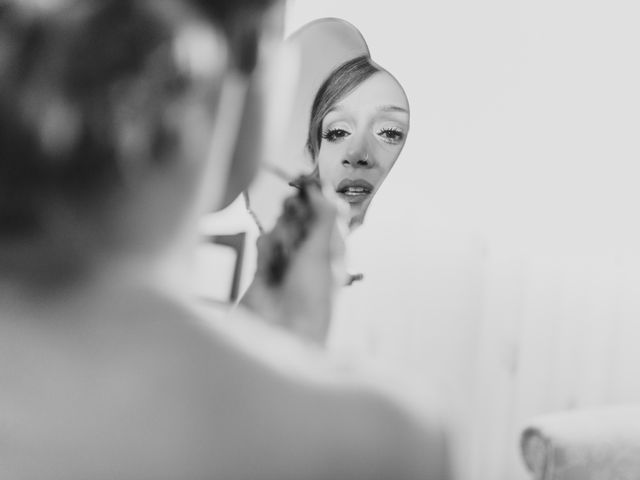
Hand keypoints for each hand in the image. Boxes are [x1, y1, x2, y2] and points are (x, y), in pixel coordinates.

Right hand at [240, 181, 347, 343]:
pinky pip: (264, 245)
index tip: (305, 178)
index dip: (318, 195)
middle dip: (296, 212)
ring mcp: (286, 262)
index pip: (327, 214)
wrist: (281, 332)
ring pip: (281, 229)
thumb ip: (322, 216)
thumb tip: (322, 187)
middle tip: (291, 206)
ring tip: (284, 251)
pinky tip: (268, 262)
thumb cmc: (312, 298)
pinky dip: (266, 248)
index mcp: (333, 250)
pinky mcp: (264, 270)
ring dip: (281, 234)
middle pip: (301, 218)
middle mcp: (311, 254)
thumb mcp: (323, 251)